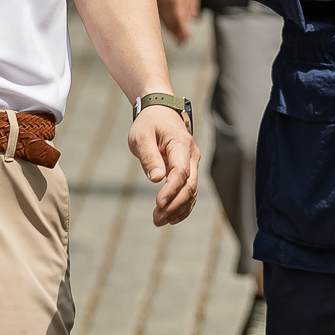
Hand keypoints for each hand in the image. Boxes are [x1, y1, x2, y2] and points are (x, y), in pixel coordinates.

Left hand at [130, 105, 199, 226]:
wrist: (159, 112)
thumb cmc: (148, 124)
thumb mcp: (141, 136)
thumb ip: (149, 157)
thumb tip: (157, 179)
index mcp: (181, 144)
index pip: (181, 171)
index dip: (171, 190)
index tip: (158, 204)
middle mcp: (192, 155)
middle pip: (189, 185)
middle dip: (174, 205)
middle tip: (156, 219)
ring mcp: (192, 163)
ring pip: (192, 191)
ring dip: (178, 209)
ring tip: (159, 221)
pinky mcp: (189, 170)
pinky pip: (190, 191)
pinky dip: (183, 206)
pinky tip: (171, 218)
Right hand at [154, 0, 201, 44]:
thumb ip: (192, 5)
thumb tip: (192, 19)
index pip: (178, 20)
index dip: (182, 31)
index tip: (187, 39)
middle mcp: (165, 1)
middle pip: (170, 23)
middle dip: (176, 34)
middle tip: (183, 43)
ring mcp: (159, 1)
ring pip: (163, 20)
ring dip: (170, 30)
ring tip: (178, 39)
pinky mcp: (156, 0)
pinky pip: (160, 15)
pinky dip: (166, 23)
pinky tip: (171, 28)